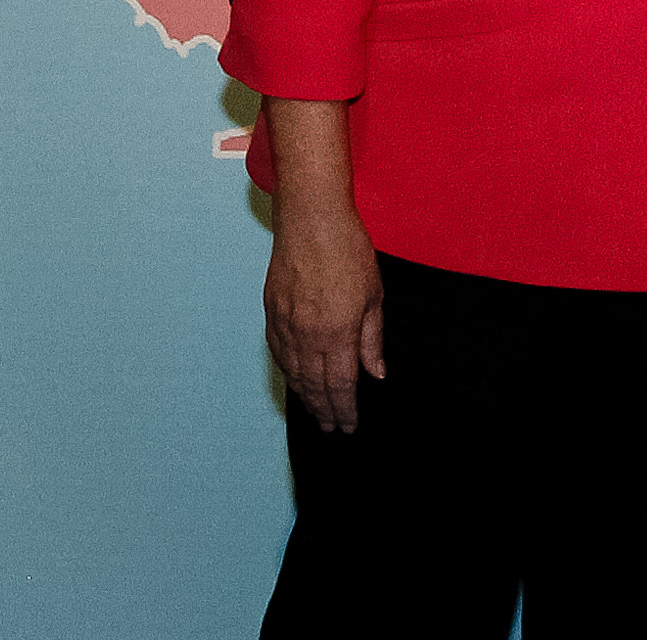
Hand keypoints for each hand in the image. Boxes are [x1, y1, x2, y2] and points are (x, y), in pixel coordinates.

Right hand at [259, 99, 385, 432]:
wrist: (311, 218)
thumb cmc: (348, 250)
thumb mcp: (373, 295)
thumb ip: (372, 339)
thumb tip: (375, 373)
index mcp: (336, 332)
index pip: (339, 385)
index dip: (344, 410)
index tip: (348, 426)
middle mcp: (307, 334)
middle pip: (314, 384)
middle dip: (324, 410)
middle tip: (332, 428)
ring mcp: (285, 322)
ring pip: (293, 371)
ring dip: (305, 395)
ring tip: (316, 411)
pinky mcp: (271, 310)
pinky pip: (278, 351)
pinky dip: (287, 370)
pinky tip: (294, 378)